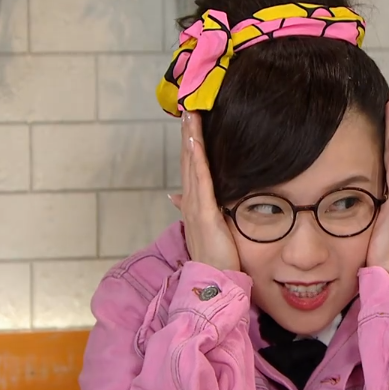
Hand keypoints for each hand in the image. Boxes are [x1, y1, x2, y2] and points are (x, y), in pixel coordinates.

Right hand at [168, 111, 240, 271]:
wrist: (213, 284)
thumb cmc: (215, 259)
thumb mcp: (206, 229)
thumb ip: (194, 209)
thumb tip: (174, 195)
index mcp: (193, 205)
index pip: (191, 167)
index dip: (189, 142)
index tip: (191, 119)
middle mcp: (190, 203)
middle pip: (188, 160)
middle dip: (187, 133)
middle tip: (187, 105)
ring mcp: (195, 208)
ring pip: (192, 166)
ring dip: (190, 139)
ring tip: (190, 114)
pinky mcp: (203, 214)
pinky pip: (200, 182)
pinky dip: (197, 160)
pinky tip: (195, 142)